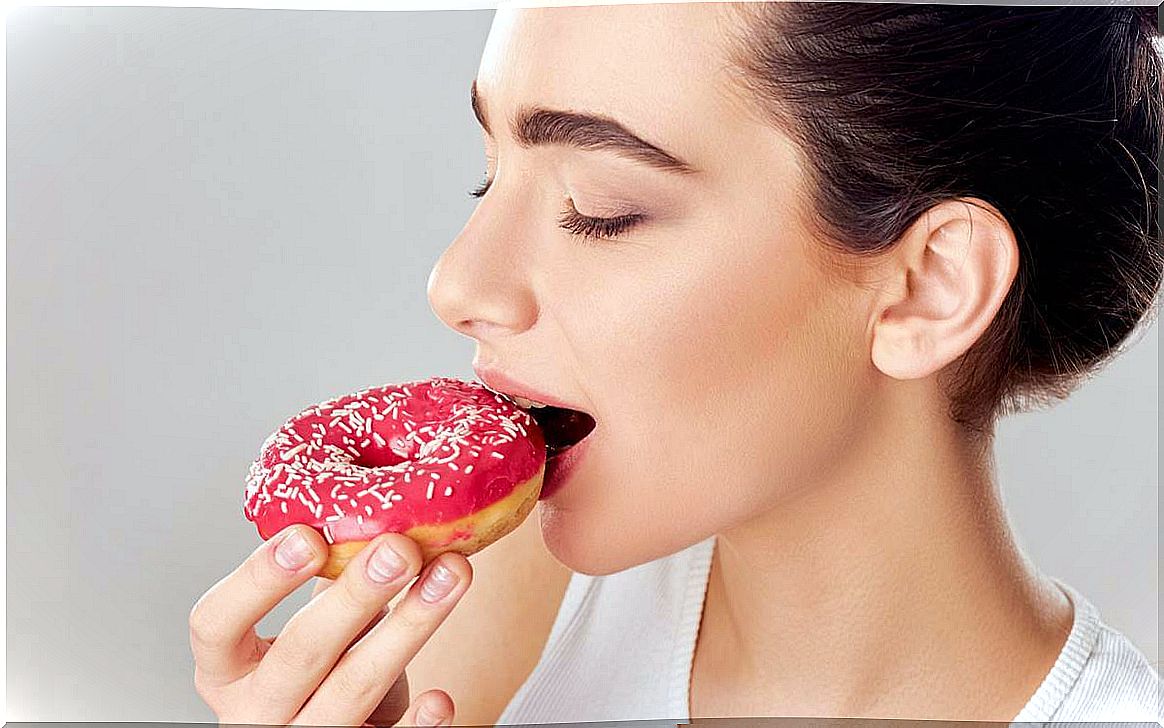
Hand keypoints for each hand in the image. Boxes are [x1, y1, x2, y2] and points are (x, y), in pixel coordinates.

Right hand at [189, 524, 470, 726]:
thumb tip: (375, 500)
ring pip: (354, 689)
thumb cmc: (320, 670)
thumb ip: (326, 578)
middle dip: (354, 596)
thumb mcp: (307, 627)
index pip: (216, 624)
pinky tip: (441, 695)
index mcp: (226, 670)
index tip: (306, 534)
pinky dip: (418, 723)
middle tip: (400, 548)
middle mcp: (254, 712)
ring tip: (452, 574)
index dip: (257, 580)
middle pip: (299, 654)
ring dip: (409, 627)